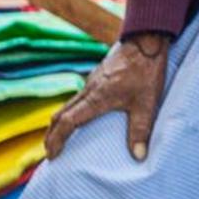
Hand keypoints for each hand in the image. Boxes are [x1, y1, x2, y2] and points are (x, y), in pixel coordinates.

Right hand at [43, 33, 169, 160]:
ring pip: (67, 105)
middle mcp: (88, 90)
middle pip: (60, 114)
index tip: (52, 155)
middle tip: (51, 152)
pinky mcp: (97, 77)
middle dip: (52, 135)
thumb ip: (141, 129)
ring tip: (61, 139)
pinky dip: (71, 111)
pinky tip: (81, 117)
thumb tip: (139, 156)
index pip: (67, 122)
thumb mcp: (147, 103)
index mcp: (96, 98)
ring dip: (60, 123)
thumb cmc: (146, 71)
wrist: (146, 41)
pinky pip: (77, 97)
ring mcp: (91, 82)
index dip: (57, 140)